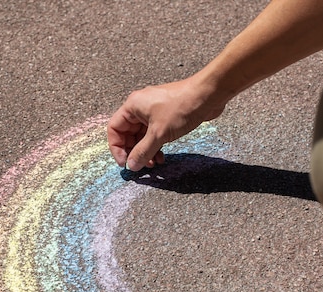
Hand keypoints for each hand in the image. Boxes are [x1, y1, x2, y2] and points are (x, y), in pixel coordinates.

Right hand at [107, 76, 224, 170]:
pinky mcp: (166, 116)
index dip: (117, 148)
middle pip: (128, 134)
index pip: (114, 129)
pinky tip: (162, 156)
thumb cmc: (181, 108)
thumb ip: (143, 151)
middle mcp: (140, 107)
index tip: (124, 163)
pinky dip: (155, 146)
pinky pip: (154, 133)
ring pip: (142, 135)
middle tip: (141, 166)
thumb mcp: (159, 134)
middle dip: (133, 151)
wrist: (208, 95)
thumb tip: (131, 166)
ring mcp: (154, 111)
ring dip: (145, 151)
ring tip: (154, 164)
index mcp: (132, 106)